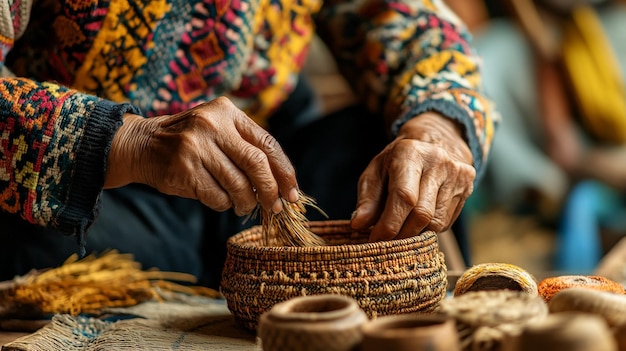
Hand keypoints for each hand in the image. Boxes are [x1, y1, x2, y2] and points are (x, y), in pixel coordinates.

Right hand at [105, 97, 299, 215]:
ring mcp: (196, 147)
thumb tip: (283, 185)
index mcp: (228, 112)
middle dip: (270, 191)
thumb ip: (247, 147)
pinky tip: (220, 200)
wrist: (142, 144)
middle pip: (257, 164)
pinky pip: (217, 197)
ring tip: (244, 206)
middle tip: (275, 207)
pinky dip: (224, 204)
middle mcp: (212, 125)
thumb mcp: (219, 130)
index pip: (267, 143)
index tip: (292, 192)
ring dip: (246, 202)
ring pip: (238, 185)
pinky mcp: (184, 169)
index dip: (284, 171)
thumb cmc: (191, 142)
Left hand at [351, 112, 474, 240]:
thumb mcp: (376, 173)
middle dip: (401, 234)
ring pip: (436, 222)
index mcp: (410, 153)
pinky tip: (418, 220)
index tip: (375, 240)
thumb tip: (358, 225)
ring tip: (400, 231)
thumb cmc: (397, 161)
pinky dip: (428, 229)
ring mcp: (457, 175)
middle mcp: (438, 161)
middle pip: (422, 214)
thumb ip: (367, 200)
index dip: (389, 224)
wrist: (434, 142)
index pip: (404, 197)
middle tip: (386, 243)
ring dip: (415, 234)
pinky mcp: (468, 187)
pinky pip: (446, 222)